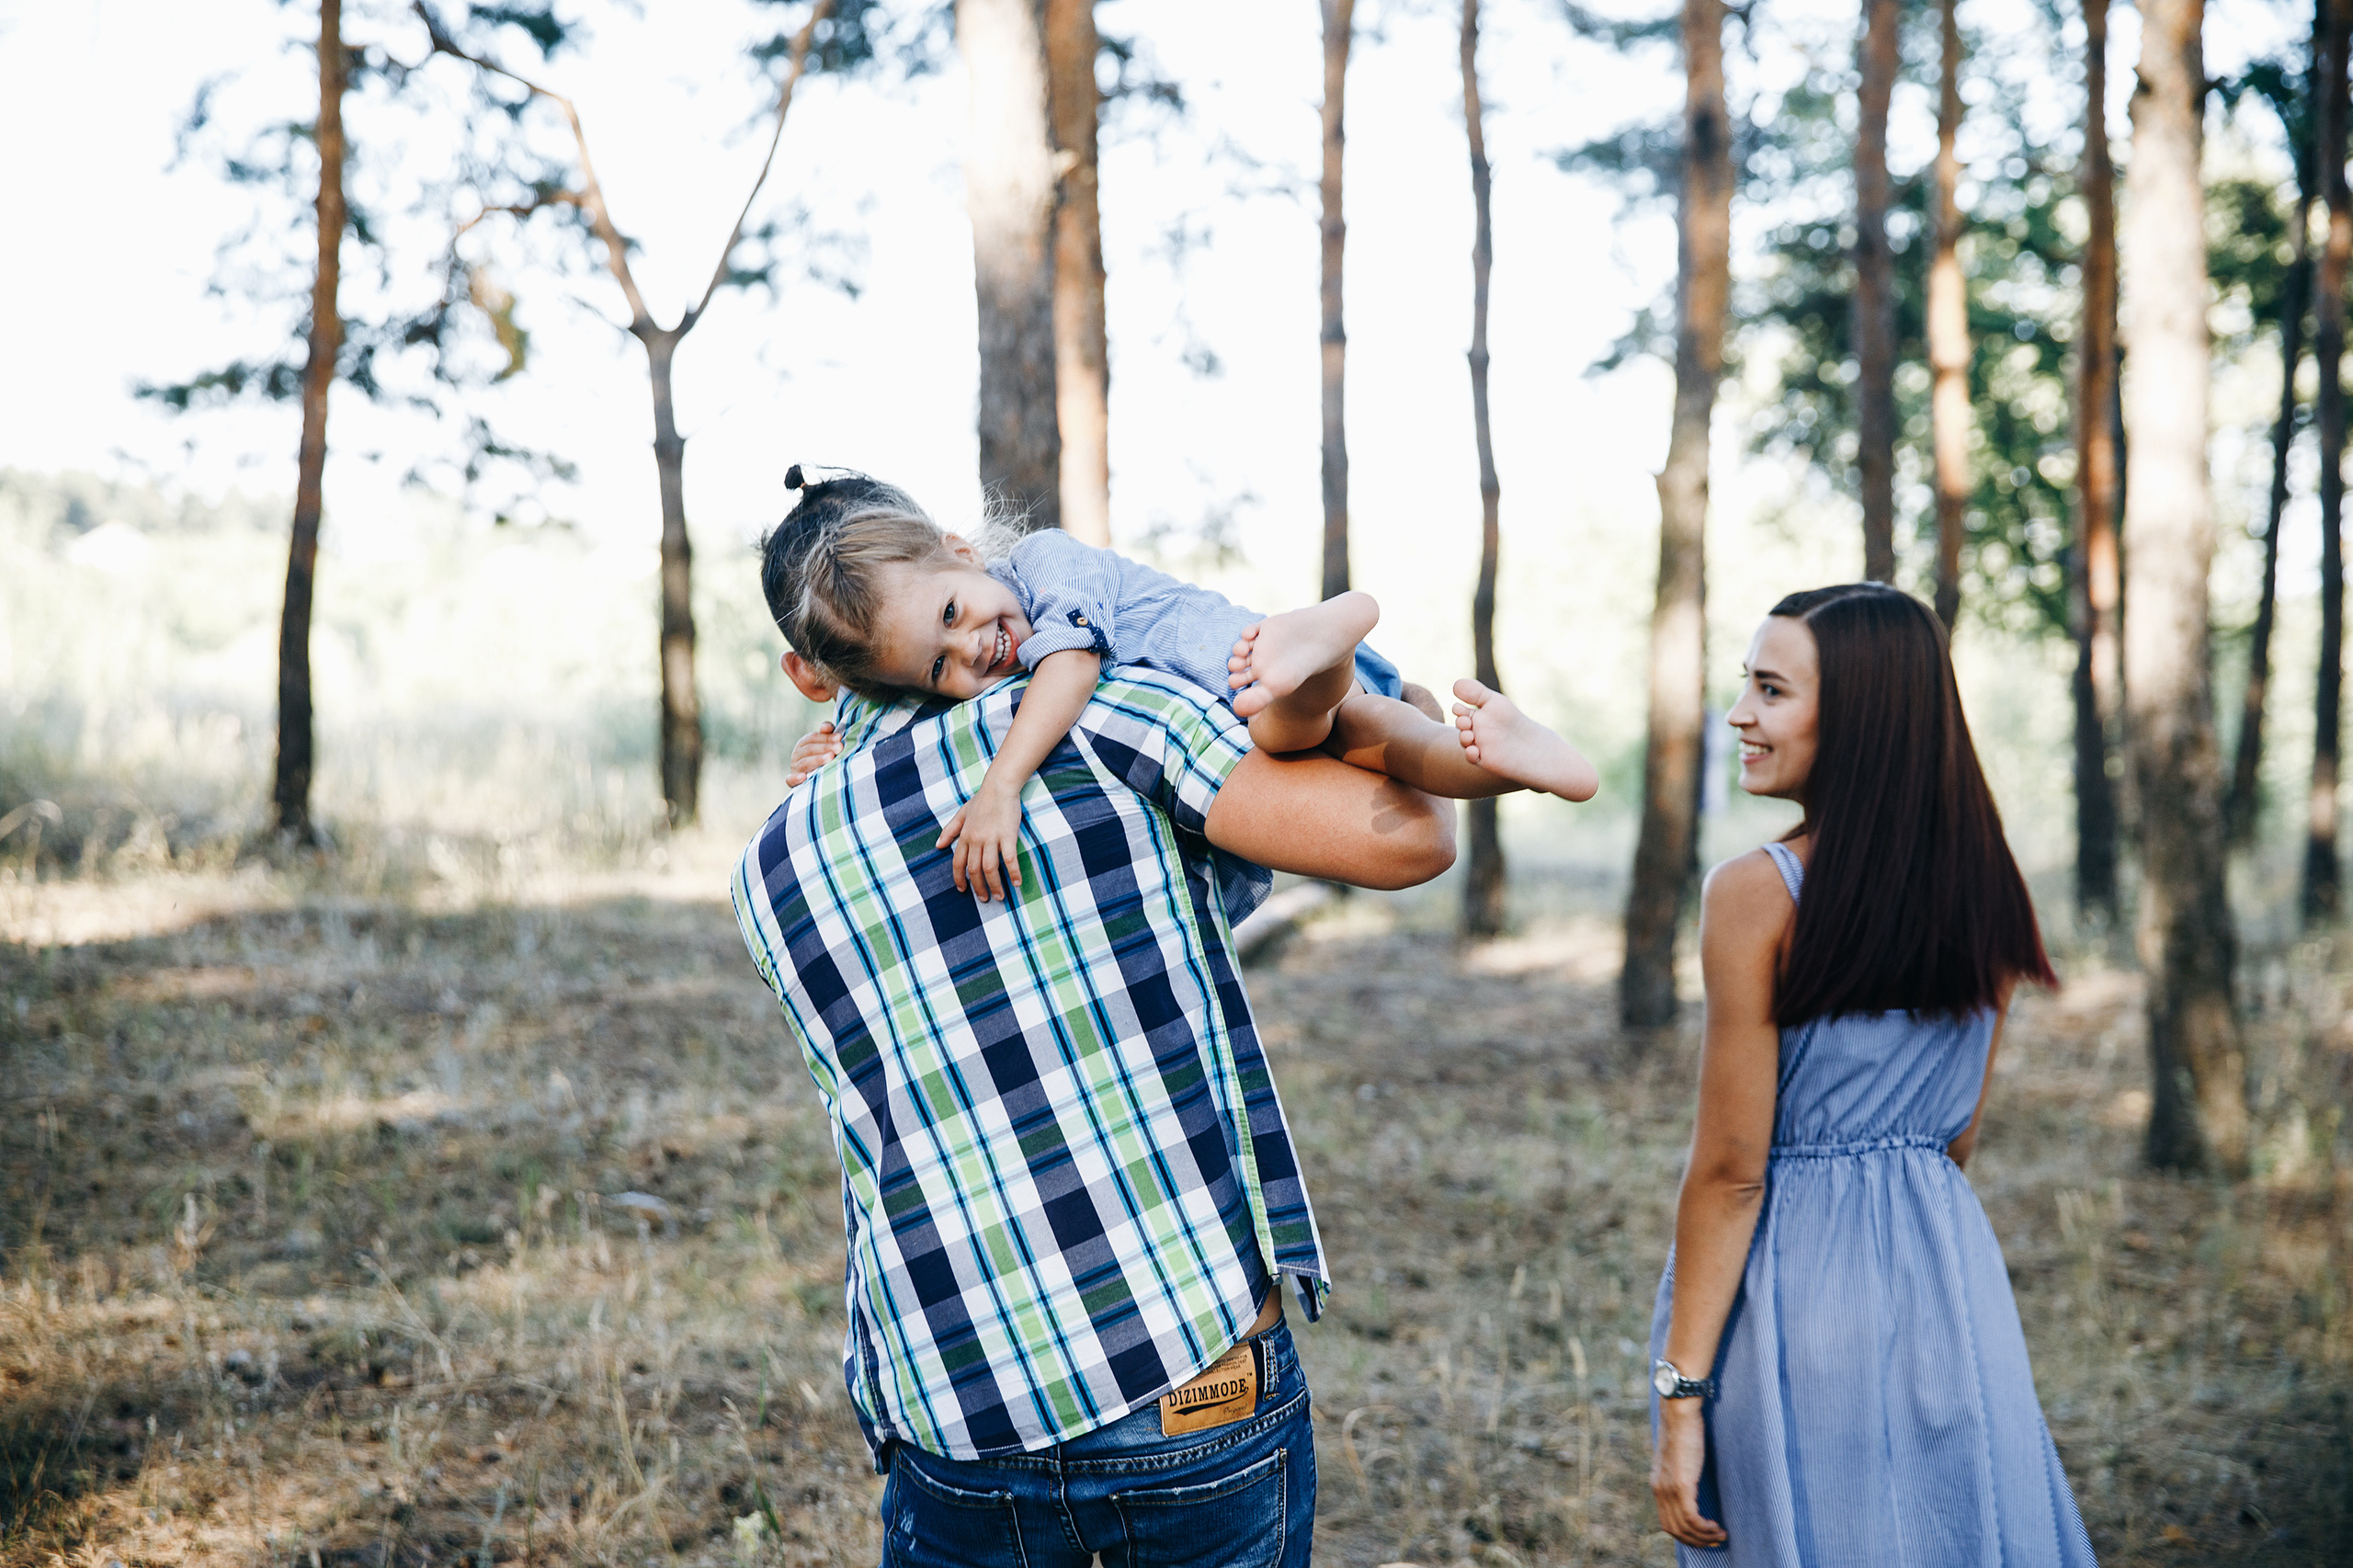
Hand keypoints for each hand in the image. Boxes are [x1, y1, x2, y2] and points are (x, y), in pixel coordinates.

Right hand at [785, 721, 842, 786]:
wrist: (815, 779)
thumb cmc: (823, 757)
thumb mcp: (825, 744)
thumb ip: (827, 734)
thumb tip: (827, 727)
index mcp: (803, 743)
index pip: (813, 738)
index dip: (826, 737)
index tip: (839, 738)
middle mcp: (797, 754)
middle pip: (810, 749)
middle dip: (825, 748)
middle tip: (839, 747)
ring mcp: (794, 768)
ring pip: (804, 763)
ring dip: (818, 760)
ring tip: (831, 757)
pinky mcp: (792, 781)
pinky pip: (790, 779)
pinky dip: (795, 778)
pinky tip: (804, 777)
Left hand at [936, 784, 1024, 901]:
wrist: (999, 786)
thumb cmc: (982, 799)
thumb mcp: (962, 813)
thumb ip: (950, 830)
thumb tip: (938, 846)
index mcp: (965, 835)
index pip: (958, 862)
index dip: (959, 878)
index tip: (962, 890)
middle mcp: (976, 839)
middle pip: (974, 870)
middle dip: (978, 888)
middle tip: (984, 899)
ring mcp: (991, 838)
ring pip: (989, 868)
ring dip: (994, 886)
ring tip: (1000, 897)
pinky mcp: (1007, 835)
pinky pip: (1009, 859)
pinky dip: (1013, 873)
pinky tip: (1017, 883)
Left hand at [1651, 1398, 1726, 1548]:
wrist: (1679, 1411)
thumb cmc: (1684, 1429)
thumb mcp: (1679, 1456)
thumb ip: (1681, 1471)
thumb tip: (1693, 1482)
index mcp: (1657, 1483)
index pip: (1667, 1521)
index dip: (1685, 1534)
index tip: (1703, 1537)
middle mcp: (1659, 1489)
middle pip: (1674, 1529)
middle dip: (1695, 1541)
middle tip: (1715, 1541)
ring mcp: (1669, 1488)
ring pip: (1684, 1527)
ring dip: (1704, 1537)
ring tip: (1721, 1535)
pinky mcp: (1681, 1485)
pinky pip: (1692, 1518)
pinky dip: (1704, 1528)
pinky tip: (1717, 1527)